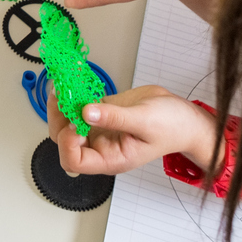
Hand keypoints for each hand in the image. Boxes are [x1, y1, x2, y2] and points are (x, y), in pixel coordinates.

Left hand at [48, 85, 213, 176]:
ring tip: (62, 85)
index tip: (74, 122)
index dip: (68, 143)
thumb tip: (86, 113)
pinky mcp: (101, 113)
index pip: (75, 161)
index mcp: (111, 158)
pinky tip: (72, 80)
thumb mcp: (144, 121)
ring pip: (67, 123)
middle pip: (64, 141)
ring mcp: (99, 130)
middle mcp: (101, 147)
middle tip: (60, 96)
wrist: (184, 117)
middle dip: (58, 119)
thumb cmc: (172, 127)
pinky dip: (72, 95)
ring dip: (61, 105)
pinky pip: (79, 107)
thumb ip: (115, 118)